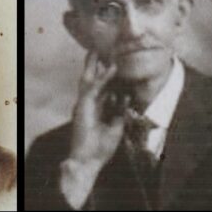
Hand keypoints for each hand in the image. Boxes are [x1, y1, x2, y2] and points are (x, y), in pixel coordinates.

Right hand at [69, 52, 124, 167]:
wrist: (89, 160)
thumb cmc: (101, 147)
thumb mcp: (117, 127)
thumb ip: (121, 111)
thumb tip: (128, 97)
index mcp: (95, 109)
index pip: (103, 88)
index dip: (108, 75)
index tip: (117, 62)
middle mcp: (88, 104)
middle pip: (92, 79)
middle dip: (96, 65)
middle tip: (100, 50)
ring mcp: (84, 104)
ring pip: (90, 79)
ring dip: (96, 64)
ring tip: (100, 50)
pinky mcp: (83, 106)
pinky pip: (95, 87)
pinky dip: (104, 77)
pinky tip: (112, 68)